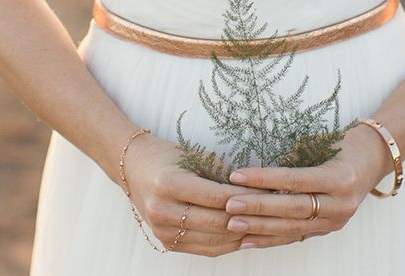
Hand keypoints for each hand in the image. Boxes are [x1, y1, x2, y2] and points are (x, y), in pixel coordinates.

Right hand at [122, 132, 267, 256]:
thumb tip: (255, 187)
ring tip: (263, 224)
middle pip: (216, 222)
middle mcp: (162, 210)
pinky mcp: (167, 242)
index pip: (216, 196)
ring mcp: (162, 230)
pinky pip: (205, 248)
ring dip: (241, 234)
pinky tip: (244, 234)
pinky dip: (227, 243)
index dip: (245, 197)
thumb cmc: (166, 156)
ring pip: (214, 240)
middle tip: (271, 210)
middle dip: (247, 217)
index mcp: (168, 184)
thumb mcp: (191, 155)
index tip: (267, 192)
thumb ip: (220, 173)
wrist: (133, 168)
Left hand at [223, 124, 392, 248]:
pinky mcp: (329, 228)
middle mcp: (340, 203)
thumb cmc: (344, 142)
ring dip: (260, 227)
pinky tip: (248, 241)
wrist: (374, 157)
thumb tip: (257, 165)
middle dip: (258, 208)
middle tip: (229, 205)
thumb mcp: (322, 142)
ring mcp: (336, 220)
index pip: (294, 180)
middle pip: (292, 208)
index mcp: (338, 177)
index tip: (236, 175)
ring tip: (232, 224)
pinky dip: (270, 239)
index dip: (264, 179)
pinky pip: (296, 236)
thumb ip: (295, 157)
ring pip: (293, 227)